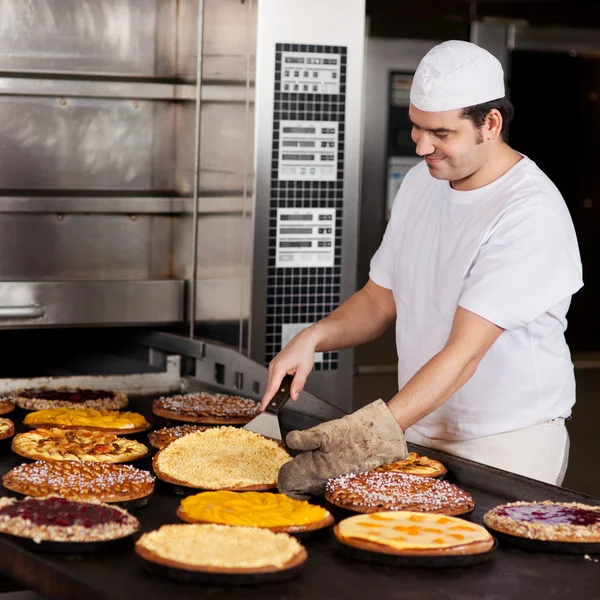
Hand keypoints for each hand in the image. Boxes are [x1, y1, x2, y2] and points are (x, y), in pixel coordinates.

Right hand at [260, 327, 320, 410]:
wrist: (304, 340)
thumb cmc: (304, 352)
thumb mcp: (304, 370)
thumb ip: (298, 385)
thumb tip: (293, 396)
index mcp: (279, 368)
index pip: (271, 388)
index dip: (267, 400)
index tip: (263, 409)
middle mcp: (273, 366)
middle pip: (272, 387)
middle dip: (277, 394)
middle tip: (284, 399)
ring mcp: (274, 365)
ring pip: (274, 382)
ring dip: (282, 386)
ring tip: (294, 380)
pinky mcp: (276, 365)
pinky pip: (276, 377)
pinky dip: (282, 381)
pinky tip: (291, 378)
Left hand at [277, 400, 406, 495]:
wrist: (376, 440)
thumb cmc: (350, 435)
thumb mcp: (325, 432)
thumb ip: (304, 439)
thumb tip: (288, 441)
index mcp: (312, 471)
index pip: (285, 483)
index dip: (283, 472)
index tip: (288, 462)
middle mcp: (319, 484)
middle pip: (295, 488)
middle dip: (294, 476)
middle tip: (300, 460)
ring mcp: (329, 487)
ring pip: (308, 489)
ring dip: (306, 477)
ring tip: (315, 460)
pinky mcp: (338, 486)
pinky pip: (320, 488)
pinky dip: (318, 480)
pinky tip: (324, 466)